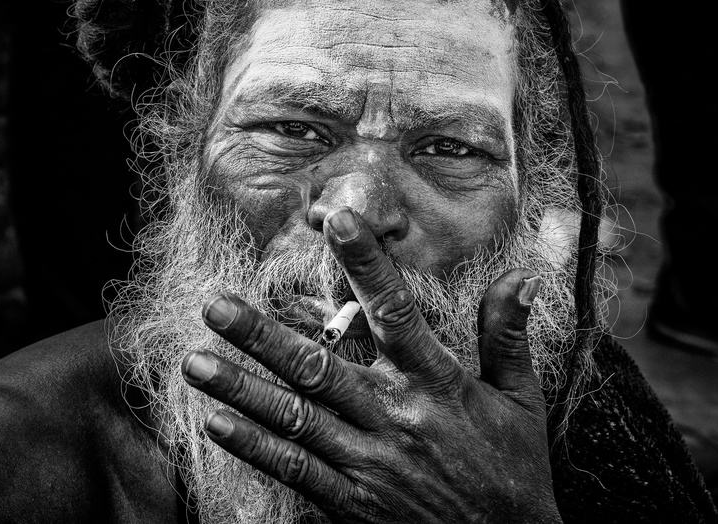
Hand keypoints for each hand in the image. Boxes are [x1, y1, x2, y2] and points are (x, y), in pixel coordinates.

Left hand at [181, 207, 562, 522]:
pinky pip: (296, 470)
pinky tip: (218, 423)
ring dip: (241, 388)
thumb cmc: (513, 471)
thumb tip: (522, 275)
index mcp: (437, 384)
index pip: (397, 313)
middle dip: (262, 336)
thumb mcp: (521, 401)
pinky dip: (255, 447)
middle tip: (215, 306)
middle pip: (320, 368)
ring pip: (295, 417)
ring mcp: (369, 463)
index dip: (367, 265)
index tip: (338, 221)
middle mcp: (395, 419)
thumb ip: (508, 336)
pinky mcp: (352, 503)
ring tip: (195, 362)